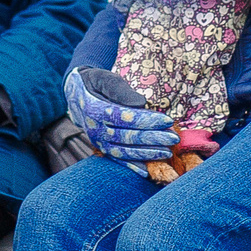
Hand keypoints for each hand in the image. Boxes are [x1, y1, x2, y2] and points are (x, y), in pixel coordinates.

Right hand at [63, 67, 178, 162]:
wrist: (76, 94)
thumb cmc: (95, 82)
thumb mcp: (105, 79)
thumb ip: (121, 91)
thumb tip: (141, 103)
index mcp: (95, 109)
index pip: (125, 117)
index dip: (147, 120)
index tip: (167, 120)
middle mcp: (95, 129)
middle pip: (127, 136)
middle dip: (153, 138)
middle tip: (174, 138)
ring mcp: (98, 141)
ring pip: (124, 151)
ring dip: (146, 154)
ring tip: (167, 153)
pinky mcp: (101, 148)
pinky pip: (117, 159)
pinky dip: (131, 166)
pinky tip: (147, 172)